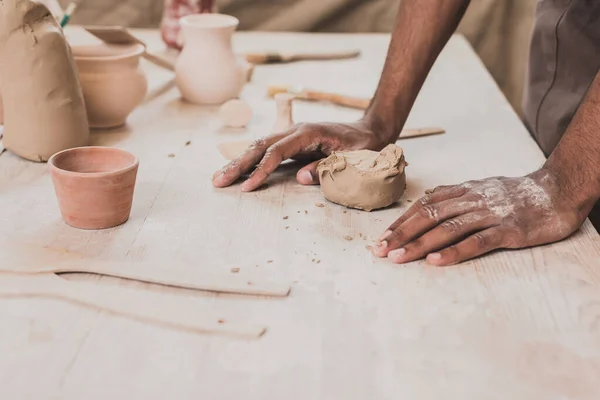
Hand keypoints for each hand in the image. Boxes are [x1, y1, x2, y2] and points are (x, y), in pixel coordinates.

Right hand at [212, 121, 388, 191]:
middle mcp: (295, 131)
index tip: (248, 187)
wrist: (370, 130)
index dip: (261, 170)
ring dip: (239, 162)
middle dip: (238, 164)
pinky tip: (239, 171)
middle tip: (218, 181)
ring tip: (219, 177)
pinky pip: (267, 151)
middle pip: (260, 146)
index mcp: (308, 133)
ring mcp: (292, 135)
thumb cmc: (364, 145)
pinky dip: (251, 161)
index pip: (276, 152)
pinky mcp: (293, 143)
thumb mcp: (351, 159)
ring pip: (259, 147)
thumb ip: (326, 168)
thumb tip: (301, 178)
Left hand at [373, 169, 588, 265]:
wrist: (557, 190)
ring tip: (398, 259)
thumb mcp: (480, 188)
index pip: (424, 206)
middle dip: (401, 235)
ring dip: (419, 244)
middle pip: (428, 216)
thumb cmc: (516, 193)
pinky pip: (477, 241)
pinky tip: (436, 262)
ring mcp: (489, 214)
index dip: (401, 222)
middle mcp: (471, 200)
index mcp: (463, 191)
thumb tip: (425, 201)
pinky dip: (455, 252)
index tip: (381, 238)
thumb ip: (454, 195)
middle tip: (379, 251)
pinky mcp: (508, 229)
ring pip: (447, 229)